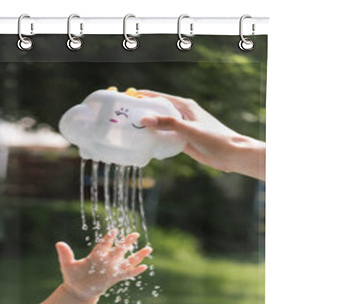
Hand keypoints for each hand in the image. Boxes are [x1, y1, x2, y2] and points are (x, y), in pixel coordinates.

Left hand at [55, 231, 151, 303]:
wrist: (78, 291)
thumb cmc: (72, 277)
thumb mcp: (67, 265)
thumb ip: (65, 255)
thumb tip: (58, 243)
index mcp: (95, 256)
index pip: (103, 246)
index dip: (108, 240)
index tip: (113, 232)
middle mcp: (105, 261)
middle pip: (118, 250)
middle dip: (126, 243)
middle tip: (134, 234)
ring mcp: (111, 270)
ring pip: (126, 261)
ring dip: (137, 256)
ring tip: (149, 248)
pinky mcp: (114, 278)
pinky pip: (126, 274)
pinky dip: (134, 271)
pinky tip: (144, 267)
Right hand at [137, 90, 264, 179]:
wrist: (230, 153)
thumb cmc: (213, 138)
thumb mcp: (189, 129)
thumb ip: (167, 123)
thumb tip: (144, 118)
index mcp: (185, 106)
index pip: (160, 98)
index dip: (145, 97)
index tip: (129, 97)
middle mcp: (182, 115)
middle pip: (158, 111)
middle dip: (143, 112)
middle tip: (126, 117)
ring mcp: (182, 128)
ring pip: (161, 125)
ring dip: (149, 127)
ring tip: (131, 130)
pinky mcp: (183, 140)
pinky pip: (165, 137)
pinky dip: (156, 139)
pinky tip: (146, 143)